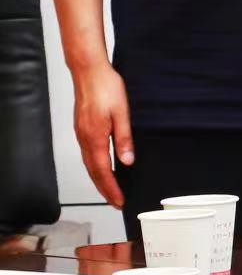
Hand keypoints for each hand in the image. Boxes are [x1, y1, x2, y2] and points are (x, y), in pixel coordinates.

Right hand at [71, 61, 131, 206]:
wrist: (89, 72)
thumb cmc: (107, 88)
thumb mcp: (122, 113)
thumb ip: (124, 138)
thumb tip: (127, 161)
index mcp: (95, 138)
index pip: (103, 171)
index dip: (112, 188)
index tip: (119, 201)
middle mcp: (85, 140)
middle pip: (94, 172)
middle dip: (105, 189)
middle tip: (116, 202)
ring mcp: (81, 134)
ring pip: (89, 164)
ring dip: (100, 179)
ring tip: (111, 189)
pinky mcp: (82, 129)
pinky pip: (88, 154)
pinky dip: (95, 166)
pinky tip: (103, 166)